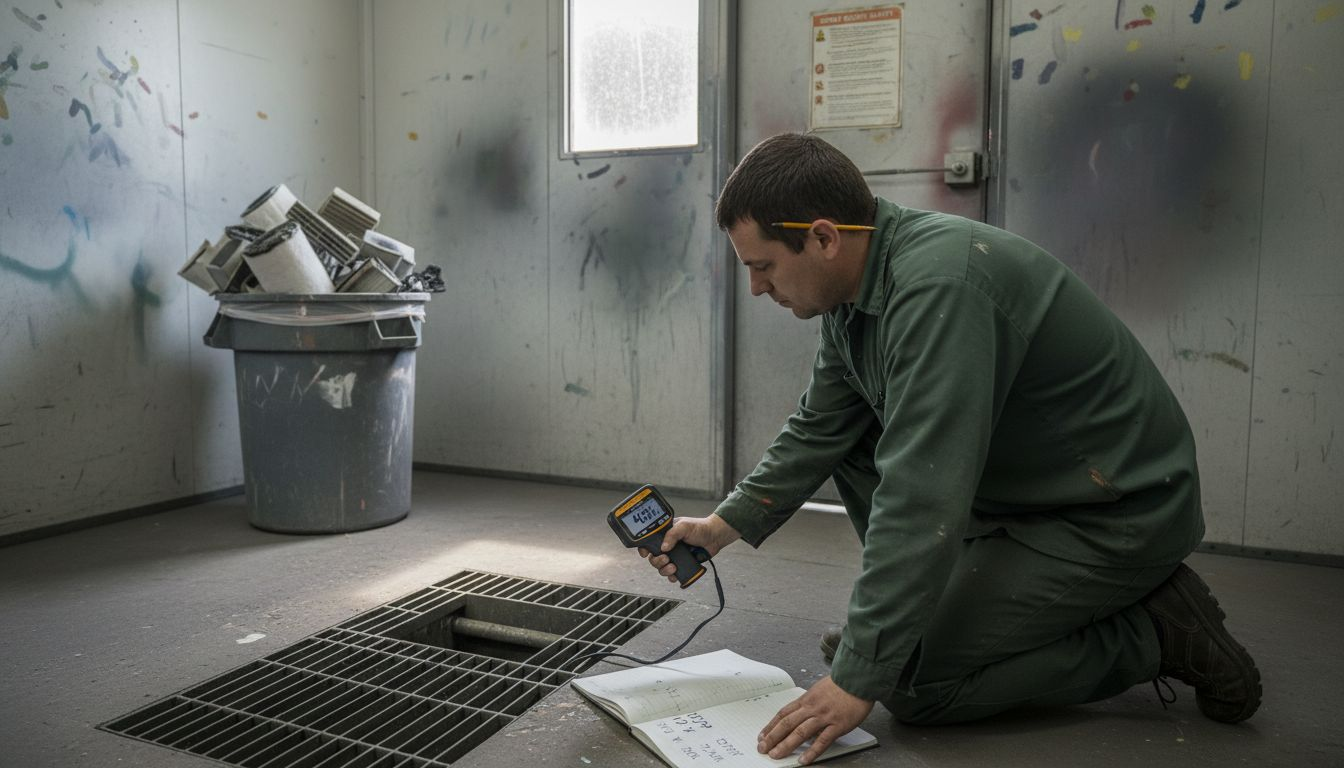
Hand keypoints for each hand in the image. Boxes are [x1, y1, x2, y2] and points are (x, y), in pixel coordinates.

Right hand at [638, 515, 739, 583]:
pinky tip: (676, 575)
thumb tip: (663, 548)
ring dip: (664, 570)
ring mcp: (675, 556)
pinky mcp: (682, 564)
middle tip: (665, 559)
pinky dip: (672, 577)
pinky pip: (673, 574)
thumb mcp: (684, 526)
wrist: (715, 536)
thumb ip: (672, 534)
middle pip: (653, 557)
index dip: (644, 549)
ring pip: (661, 567)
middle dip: (657, 561)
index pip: (649, 542)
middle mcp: (668, 546)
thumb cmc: (700, 528)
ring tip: (673, 567)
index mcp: (665, 534)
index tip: (645, 554)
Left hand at [757, 676, 872, 764]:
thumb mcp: (819, 690)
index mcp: (806, 699)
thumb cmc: (841, 684)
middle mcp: (812, 708)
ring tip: (776, 755)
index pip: (783, 714)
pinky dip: (812, 752)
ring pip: (800, 732)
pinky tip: (804, 759)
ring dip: (786, 745)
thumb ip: (809, 703)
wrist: (859, 678)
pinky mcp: (838, 725)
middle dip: (772, 737)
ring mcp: (824, 717)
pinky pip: (822, 741)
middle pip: (787, 724)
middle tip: (762, 748)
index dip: (771, 726)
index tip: (762, 736)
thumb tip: (799, 716)